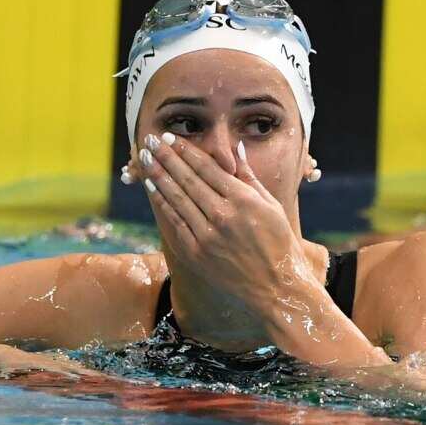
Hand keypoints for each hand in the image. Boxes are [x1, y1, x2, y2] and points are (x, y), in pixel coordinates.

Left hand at [138, 132, 317, 313]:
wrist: (277, 287)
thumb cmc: (279, 244)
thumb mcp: (271, 205)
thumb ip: (249, 176)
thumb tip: (237, 148)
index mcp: (243, 200)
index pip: (207, 168)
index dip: (186, 151)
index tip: (170, 137)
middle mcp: (222, 215)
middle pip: (187, 179)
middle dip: (166, 157)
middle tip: (150, 140)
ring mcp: (207, 236)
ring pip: (177, 198)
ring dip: (158, 176)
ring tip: (146, 159)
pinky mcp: (197, 254)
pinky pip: (174, 223)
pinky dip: (162, 203)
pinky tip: (153, 188)